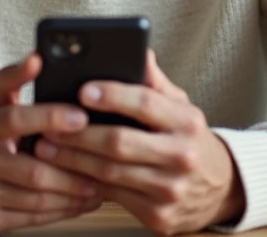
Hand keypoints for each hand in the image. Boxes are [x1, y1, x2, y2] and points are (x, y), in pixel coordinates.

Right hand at [0, 53, 103, 234]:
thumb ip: (14, 79)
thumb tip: (38, 56)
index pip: (16, 118)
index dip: (50, 117)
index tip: (82, 116)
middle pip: (33, 168)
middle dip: (74, 165)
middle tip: (105, 158)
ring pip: (38, 197)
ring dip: (75, 192)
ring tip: (101, 182)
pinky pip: (33, 218)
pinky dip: (63, 210)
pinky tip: (82, 201)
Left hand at [34, 51, 243, 234]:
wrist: (219, 188)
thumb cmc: (187, 139)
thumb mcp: (180, 106)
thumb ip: (155, 81)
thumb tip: (139, 51)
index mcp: (187, 122)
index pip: (145, 103)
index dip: (111, 95)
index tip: (83, 90)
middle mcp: (182, 156)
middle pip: (119, 143)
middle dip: (79, 133)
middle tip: (49, 125)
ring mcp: (171, 190)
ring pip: (110, 172)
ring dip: (73, 159)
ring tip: (47, 147)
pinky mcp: (159, 216)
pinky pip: (112, 196)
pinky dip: (85, 182)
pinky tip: (66, 171)